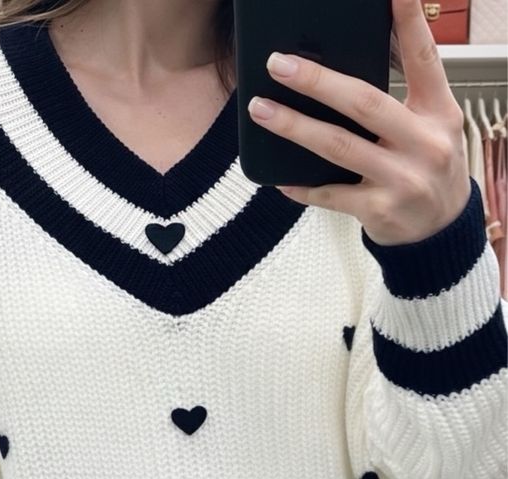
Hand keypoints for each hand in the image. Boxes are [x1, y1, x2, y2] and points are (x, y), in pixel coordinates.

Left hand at [247, 0, 471, 245]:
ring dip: (294, 127)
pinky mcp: (378, 210)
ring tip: (261, 110)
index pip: (424, 59)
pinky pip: (329, 194)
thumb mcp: (432, 125)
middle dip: (316, 82)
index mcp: (438, 112)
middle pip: (364, 103)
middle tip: (279, 64)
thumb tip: (354, 62)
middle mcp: (423, 144)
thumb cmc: (429, 168)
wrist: (440, 231)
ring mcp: (401, 179)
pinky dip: (301, 185)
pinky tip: (278, 178)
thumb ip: (404, 96)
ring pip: (337, 147)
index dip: (408, 23)